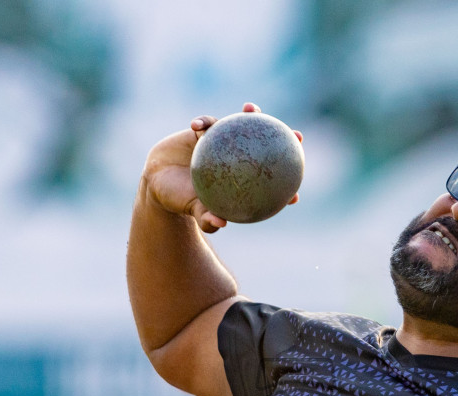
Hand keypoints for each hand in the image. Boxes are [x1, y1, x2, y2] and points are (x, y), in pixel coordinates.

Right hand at [141, 101, 301, 233]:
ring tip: (251, 108)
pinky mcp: (204, 130)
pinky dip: (202, 122)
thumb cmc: (180, 200)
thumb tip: (219, 223)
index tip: (296, 196)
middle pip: (267, 146)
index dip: (285, 189)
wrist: (158, 181)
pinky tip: (197, 125)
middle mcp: (237, 158)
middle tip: (298, 136)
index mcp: (240, 180)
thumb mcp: (193, 210)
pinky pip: (206, 122)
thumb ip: (206, 218)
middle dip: (285, 139)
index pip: (269, 185)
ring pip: (241, 125)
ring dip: (250, 114)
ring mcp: (222, 142)